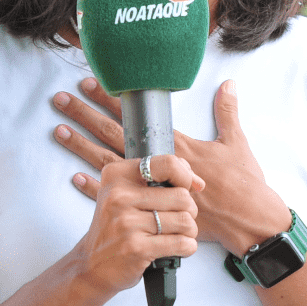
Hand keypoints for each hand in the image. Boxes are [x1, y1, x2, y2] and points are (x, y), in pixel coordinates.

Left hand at [54, 79, 291, 255]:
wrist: (247, 221)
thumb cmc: (244, 184)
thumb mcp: (237, 142)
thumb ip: (228, 112)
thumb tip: (228, 85)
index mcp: (177, 145)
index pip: (138, 116)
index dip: (113, 99)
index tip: (92, 83)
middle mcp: (158, 163)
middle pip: (114, 134)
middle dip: (87, 114)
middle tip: (62, 99)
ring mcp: (152, 187)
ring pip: (108, 162)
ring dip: (82, 145)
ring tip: (59, 130)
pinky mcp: (152, 207)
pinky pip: (116, 196)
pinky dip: (95, 187)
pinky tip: (76, 178)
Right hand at [64, 150, 202, 296]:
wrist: (91, 266)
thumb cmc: (117, 228)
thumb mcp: (126, 195)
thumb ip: (160, 179)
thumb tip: (197, 182)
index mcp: (117, 175)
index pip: (167, 164)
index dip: (186, 176)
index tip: (191, 187)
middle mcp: (119, 196)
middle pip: (182, 196)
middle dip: (190, 211)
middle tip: (180, 220)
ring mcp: (126, 223)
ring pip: (185, 220)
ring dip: (190, 231)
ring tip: (179, 235)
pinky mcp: (135, 248)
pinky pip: (181, 243)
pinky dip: (188, 247)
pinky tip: (179, 248)